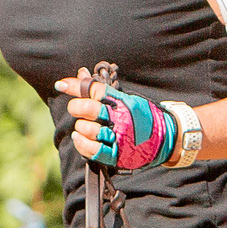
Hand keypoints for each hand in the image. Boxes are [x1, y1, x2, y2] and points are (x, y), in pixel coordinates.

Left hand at [57, 76, 177, 169]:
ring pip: (89, 130)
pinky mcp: (118, 155)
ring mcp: (120, 137)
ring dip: (80, 128)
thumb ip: (101, 90)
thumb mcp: (125, 99)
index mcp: (122, 102)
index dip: (76, 86)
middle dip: (77, 107)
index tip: (61, 85)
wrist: (166, 138)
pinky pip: (94, 150)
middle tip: (76, 109)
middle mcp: (121, 118)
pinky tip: (78, 139)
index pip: (95, 90)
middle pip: (90, 109)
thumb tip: (81, 73)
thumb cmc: (141, 117)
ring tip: (82, 127)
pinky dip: (82, 144)